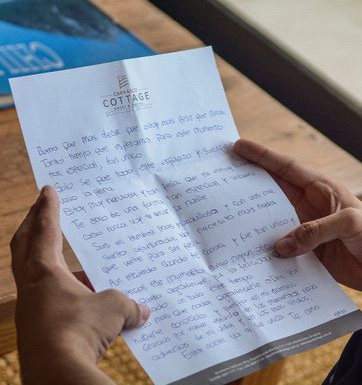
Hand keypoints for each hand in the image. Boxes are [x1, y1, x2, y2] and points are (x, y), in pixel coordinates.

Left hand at [11, 185, 149, 384]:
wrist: (56, 374)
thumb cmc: (79, 332)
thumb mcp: (112, 309)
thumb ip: (127, 303)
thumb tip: (142, 311)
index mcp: (44, 272)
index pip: (45, 231)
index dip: (48, 209)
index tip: (49, 190)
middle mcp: (31, 288)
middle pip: (24, 247)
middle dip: (33, 226)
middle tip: (42, 210)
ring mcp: (30, 310)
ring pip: (35, 276)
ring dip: (50, 263)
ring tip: (74, 262)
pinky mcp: (37, 331)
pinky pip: (48, 303)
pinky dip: (63, 294)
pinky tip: (84, 303)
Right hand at [233, 139, 361, 312]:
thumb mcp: (349, 224)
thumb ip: (315, 231)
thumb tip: (280, 247)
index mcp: (321, 189)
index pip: (285, 168)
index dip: (261, 157)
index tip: (237, 146)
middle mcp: (310, 207)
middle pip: (273, 192)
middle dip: (248, 185)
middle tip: (219, 180)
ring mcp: (308, 230)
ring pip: (273, 221)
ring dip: (254, 221)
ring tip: (224, 220)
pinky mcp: (309, 254)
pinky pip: (283, 250)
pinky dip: (268, 251)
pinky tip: (250, 255)